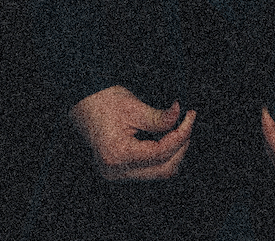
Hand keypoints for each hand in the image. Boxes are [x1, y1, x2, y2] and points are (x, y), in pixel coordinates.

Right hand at [69, 86, 195, 180]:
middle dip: (180, 146)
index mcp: (117, 155)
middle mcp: (116, 171)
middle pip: (162, 169)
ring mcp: (117, 173)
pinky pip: (149, 169)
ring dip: (173, 152)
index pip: (160, 153)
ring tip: (179, 129)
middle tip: (188, 122)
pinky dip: (162, 155)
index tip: (190, 116)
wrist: (84, 103)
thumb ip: (159, 117)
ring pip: (158, 172)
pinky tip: (166, 137)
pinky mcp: (120, 170)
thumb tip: (181, 116)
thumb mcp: (133, 106)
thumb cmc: (104, 101)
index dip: (181, 135)